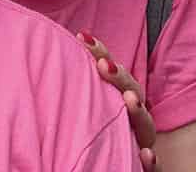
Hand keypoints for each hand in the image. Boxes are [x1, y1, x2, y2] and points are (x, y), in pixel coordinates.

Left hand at [78, 31, 156, 166]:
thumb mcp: (87, 105)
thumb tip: (44, 51)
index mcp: (117, 97)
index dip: (100, 52)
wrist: (109, 165)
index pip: (112, 70)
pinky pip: (151, 165)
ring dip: (139, 111)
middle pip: (133, 91)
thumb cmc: (95, 132)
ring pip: (145, 125)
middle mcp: (131, 116)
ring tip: (130, 100)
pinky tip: (146, 155)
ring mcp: (139, 140)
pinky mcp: (142, 166)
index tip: (81, 37)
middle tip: (104, 64)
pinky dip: (150, 160)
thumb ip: (76, 85)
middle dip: (120, 77)